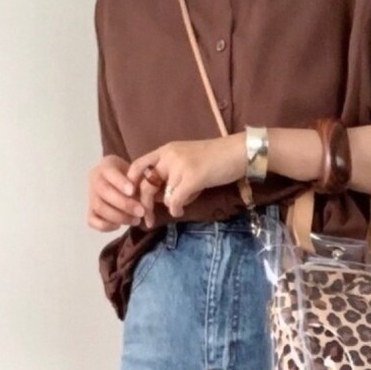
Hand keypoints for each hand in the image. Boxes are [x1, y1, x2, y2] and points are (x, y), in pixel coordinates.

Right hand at [86, 154, 154, 231]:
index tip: (132, 191)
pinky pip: (92, 221)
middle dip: (124, 204)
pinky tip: (119, 225)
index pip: (110, 172)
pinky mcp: (90, 211)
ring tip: (136, 220)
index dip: (120, 183)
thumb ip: (141, 183)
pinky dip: (106, 226)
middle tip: (141, 212)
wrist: (124, 183)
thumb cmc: (134, 177)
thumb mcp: (139, 174)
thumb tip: (147, 196)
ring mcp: (91, 196)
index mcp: (107, 165)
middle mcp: (95, 179)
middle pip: (104, 191)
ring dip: (119, 217)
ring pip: (99, 208)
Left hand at [126, 135, 245, 219]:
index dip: (131, 184)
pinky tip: (180, 211)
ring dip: (167, 206)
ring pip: (163, 195)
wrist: (239, 152)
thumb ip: (172, 176)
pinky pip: (175, 200)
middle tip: (145, 219)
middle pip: (145, 183)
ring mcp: (180, 166)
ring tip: (178, 208)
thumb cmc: (217, 160)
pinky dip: (176, 209)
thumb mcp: (188, 162)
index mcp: (166, 150)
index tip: (133, 199)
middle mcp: (169, 155)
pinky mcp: (192, 177)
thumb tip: (160, 198)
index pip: (138, 166)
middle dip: (144, 204)